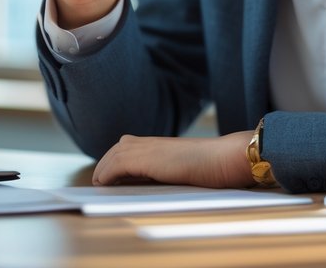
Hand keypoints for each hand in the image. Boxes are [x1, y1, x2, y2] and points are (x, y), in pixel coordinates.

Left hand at [91, 131, 254, 187]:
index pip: (133, 145)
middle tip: (100, 179)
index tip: (112, 172)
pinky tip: (104, 183)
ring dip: (104, 168)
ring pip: (116, 154)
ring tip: (99, 183)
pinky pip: (118, 165)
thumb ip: (175, 169)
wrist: (226, 158)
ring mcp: (151, 149)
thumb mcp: (190, 166)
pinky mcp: (148, 159)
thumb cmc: (217, 165)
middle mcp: (155, 143)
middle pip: (121, 147)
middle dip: (108, 162)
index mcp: (165, 145)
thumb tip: (165, 180)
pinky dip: (107, 173)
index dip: (120, 157)